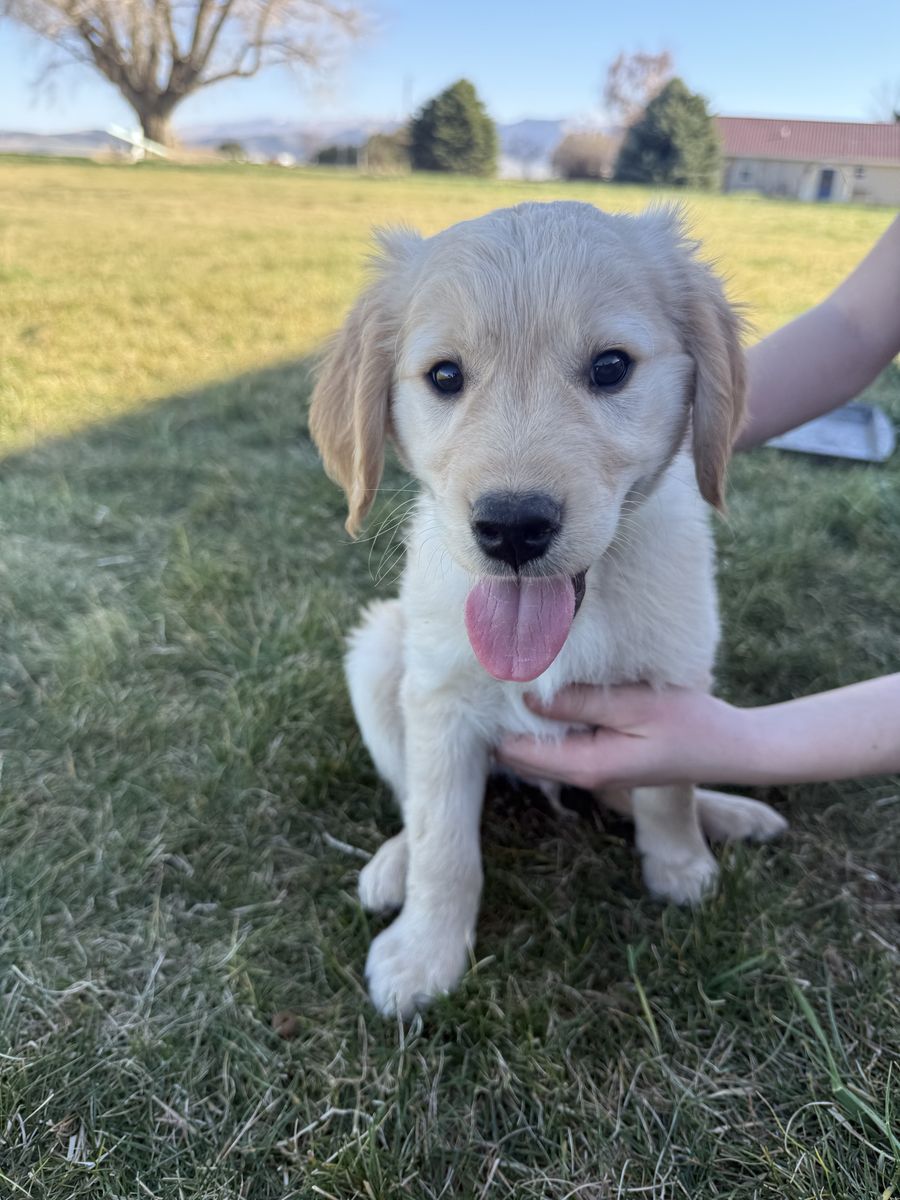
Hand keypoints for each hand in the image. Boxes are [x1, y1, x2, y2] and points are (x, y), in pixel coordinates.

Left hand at [497, 684, 750, 789]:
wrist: (730, 747)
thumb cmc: (689, 723)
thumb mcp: (633, 705)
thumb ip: (580, 703)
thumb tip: (527, 697)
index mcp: (586, 767)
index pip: (517, 752)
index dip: (499, 719)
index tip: (494, 681)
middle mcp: (583, 775)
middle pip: (520, 754)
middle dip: (507, 721)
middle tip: (502, 674)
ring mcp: (593, 769)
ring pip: (540, 749)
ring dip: (530, 720)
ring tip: (523, 677)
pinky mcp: (604, 758)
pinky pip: (562, 743)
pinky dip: (552, 722)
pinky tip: (554, 691)